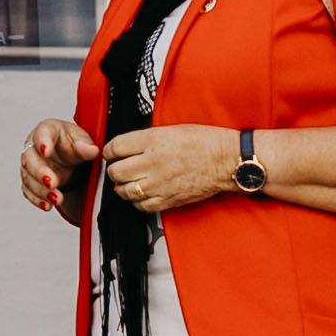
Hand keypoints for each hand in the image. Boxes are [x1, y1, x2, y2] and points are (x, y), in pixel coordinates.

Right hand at [17, 118, 95, 221]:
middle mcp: (34, 147)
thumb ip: (86, 145)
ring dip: (41, 190)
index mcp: (48, 130)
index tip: (46, 151)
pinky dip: (37, 199)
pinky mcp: (30, 181)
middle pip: (30, 158)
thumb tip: (92, 150)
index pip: (42, 133)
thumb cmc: (75, 144)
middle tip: (53, 182)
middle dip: (40, 172)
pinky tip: (47, 205)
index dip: (43, 142)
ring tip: (57, 199)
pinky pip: (28, 191)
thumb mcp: (84, 141)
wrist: (73, 160)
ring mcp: (31, 165)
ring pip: (28, 177)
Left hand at [100, 124, 248, 215]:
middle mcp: (151, 163)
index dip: (109, 151)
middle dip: (114, 170)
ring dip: (123, 187)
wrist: (225, 160)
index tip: (112, 153)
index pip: (114, 148)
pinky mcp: (167, 200)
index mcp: (151, 141)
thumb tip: (127, 145)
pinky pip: (141, 206)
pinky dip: (138, 201)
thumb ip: (146, 138)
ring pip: (124, 191)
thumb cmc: (204, 142)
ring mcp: (158, 184)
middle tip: (119, 167)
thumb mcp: (170, 129)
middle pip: (115, 172)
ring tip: (129, 182)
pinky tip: (143, 194)